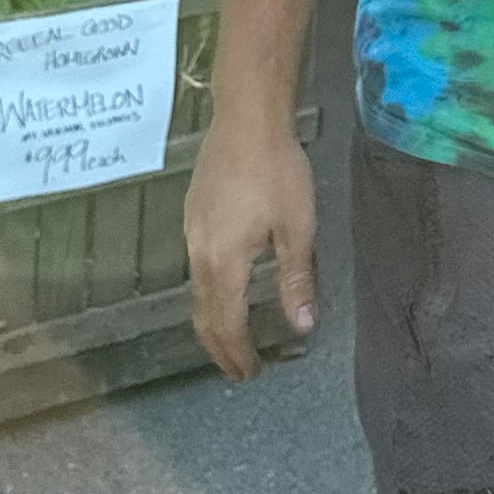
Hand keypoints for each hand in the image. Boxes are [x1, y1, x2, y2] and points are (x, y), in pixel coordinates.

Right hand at [184, 112, 319, 377]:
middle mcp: (199, 253)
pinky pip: (194, 271)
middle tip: (238, 372)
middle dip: (220, 349)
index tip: (252, 374)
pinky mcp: (191, 216)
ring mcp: (190, 233)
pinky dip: (207, 296)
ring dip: (212, 324)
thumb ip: (297, 280)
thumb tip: (303, 326)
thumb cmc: (278, 171)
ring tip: (230, 341)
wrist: (246, 119)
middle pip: (203, 316)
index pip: (227, 323)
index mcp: (225, 261)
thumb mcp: (297, 228)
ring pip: (195, 294)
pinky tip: (223, 293)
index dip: (238, 353)